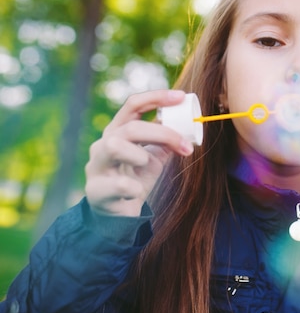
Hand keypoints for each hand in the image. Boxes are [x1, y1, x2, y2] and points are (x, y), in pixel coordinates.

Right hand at [85, 90, 193, 216]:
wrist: (118, 215)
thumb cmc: (136, 179)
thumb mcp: (154, 157)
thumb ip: (166, 141)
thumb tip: (189, 126)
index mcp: (118, 131)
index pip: (133, 105)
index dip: (157, 97)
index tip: (181, 97)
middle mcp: (103, 144)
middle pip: (130, 127)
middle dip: (162, 134)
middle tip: (185, 146)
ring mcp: (96, 166)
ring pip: (114, 146)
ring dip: (140, 156)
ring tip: (146, 167)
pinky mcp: (96, 190)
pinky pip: (118, 184)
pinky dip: (133, 188)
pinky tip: (136, 192)